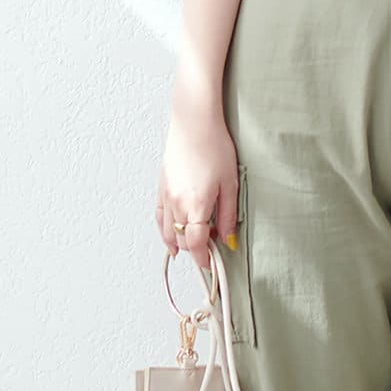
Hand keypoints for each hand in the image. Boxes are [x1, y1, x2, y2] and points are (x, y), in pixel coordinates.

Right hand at [157, 104, 238, 274]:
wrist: (194, 123)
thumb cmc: (215, 148)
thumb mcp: (230, 185)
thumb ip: (228, 216)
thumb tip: (228, 240)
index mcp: (196, 206)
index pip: (197, 244)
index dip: (204, 260)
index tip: (211, 267)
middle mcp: (177, 204)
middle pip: (183, 241)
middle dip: (196, 251)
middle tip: (212, 251)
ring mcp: (166, 196)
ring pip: (168, 232)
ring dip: (180, 243)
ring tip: (194, 247)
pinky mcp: (161, 188)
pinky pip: (159, 217)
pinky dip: (164, 231)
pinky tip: (170, 238)